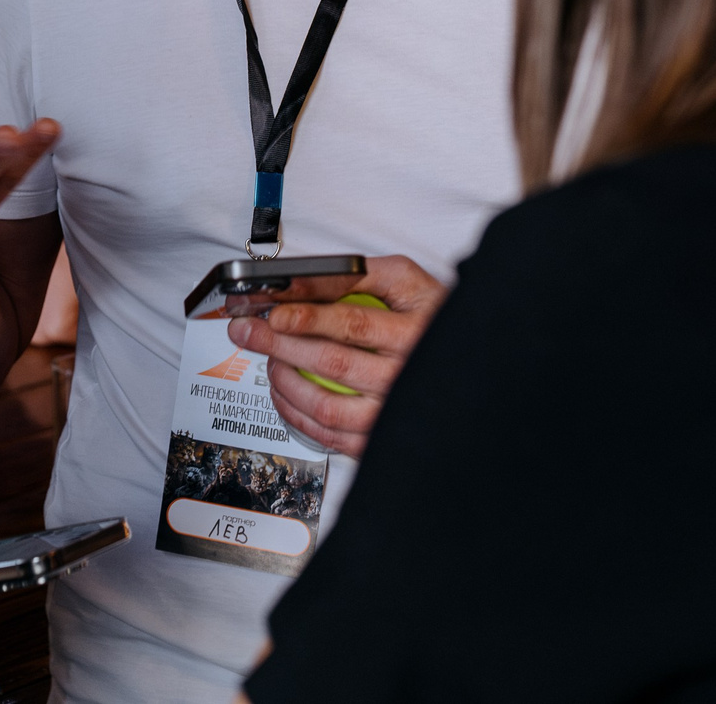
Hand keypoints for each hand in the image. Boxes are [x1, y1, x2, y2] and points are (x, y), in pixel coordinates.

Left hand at [225, 255, 446, 458]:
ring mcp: (394, 415)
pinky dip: (297, 416)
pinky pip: (330, 436)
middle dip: (280, 345)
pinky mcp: (380, 440)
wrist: (467, 365)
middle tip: (247, 331)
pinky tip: (284, 395)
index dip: (310, 320)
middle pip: (333, 364)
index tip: (274, 314)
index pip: (354, 326)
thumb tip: (307, 277)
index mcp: (415, 333)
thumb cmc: (432, 317)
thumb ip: (362, 274)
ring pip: (328, 408)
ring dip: (286, 384)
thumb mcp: (408, 283)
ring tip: (269, 361)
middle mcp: (406, 378)